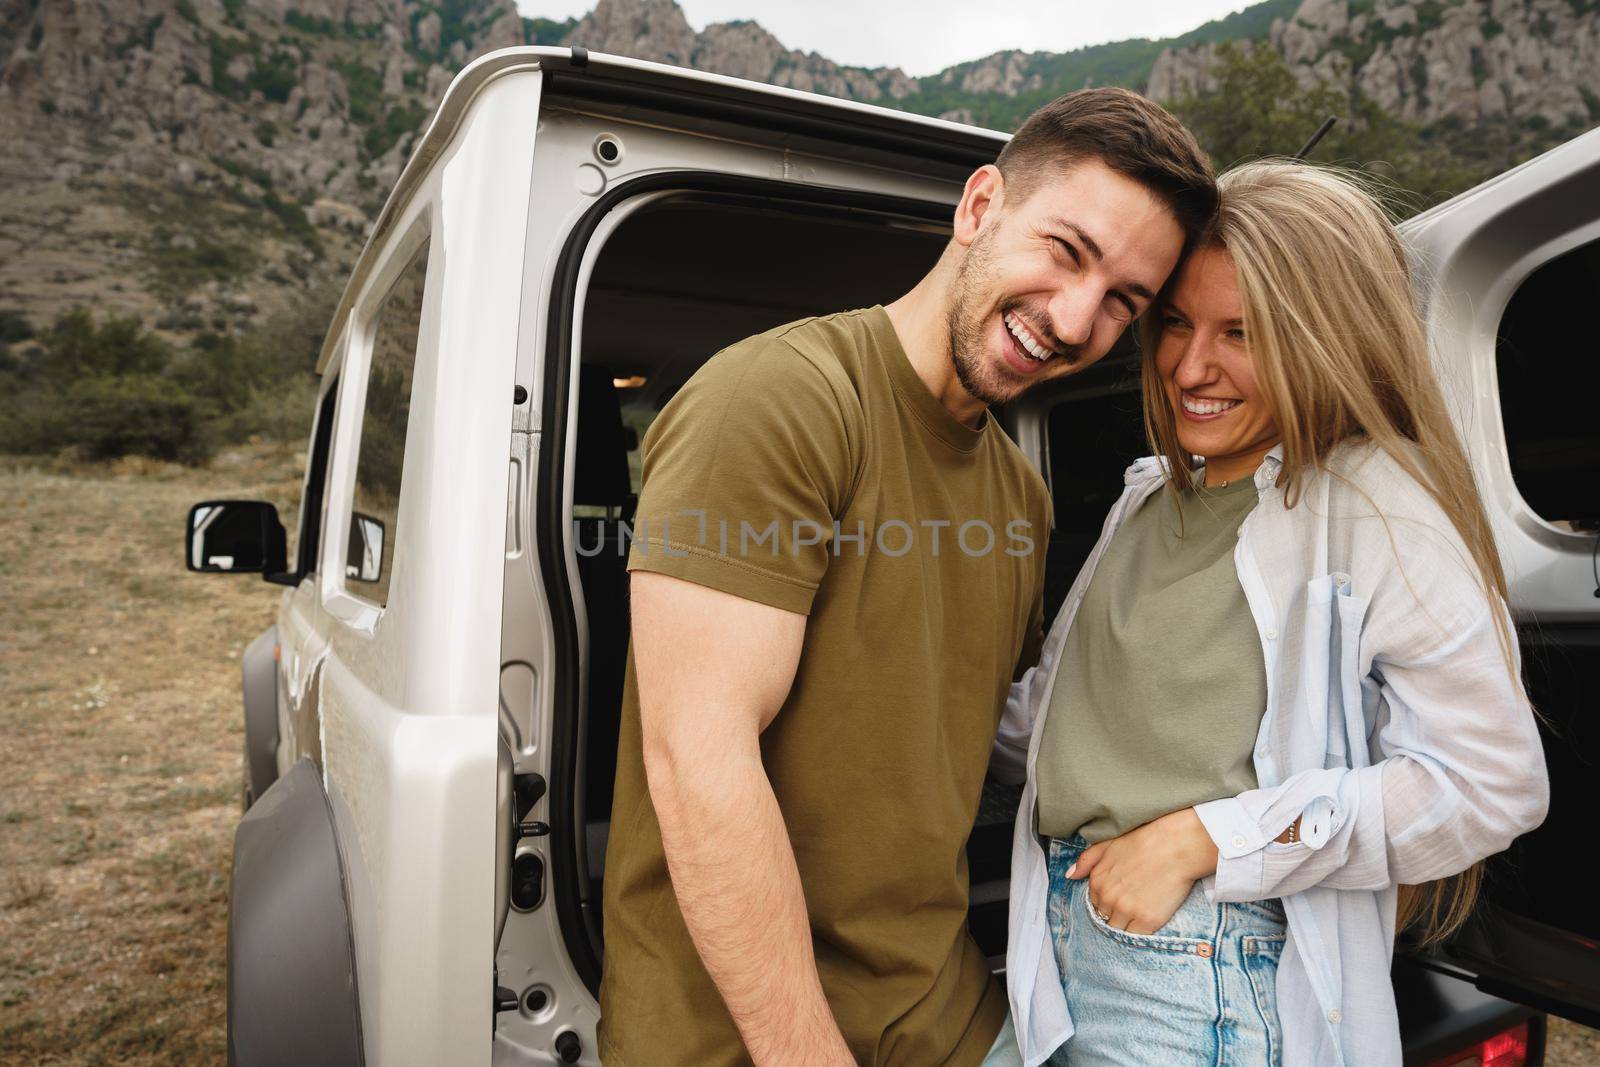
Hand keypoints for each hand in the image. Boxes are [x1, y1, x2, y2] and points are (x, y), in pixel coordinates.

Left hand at [1066, 808, 1218, 935]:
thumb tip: (1070, 876)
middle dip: (1116, 913)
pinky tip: (1149, 918)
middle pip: (1106, 918)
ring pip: (1119, 929)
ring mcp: (1127, 911)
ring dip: (1127, 924)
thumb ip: (1086, 860)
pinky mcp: (1147, 921)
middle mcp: (1108, 898)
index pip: (1096, 903)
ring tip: (1142, 911)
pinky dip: (1141, 932)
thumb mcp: (1108, 843)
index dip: (1109, 900)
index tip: (1123, 895)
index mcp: (1097, 881)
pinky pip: (1136, 936)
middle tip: (1134, 902)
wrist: (1176, 846)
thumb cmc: (1145, 841)